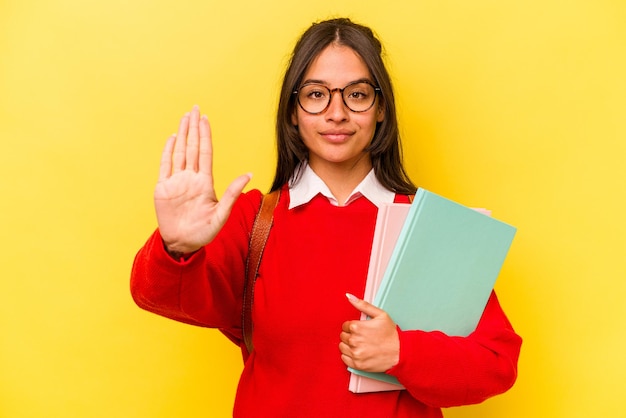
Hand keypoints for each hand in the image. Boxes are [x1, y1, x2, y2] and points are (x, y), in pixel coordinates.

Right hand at [154, 105, 250, 253]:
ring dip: (182, 134)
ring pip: (179, 152)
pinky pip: (165, 166)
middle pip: (192, 147)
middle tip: (195, 108)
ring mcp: (176, 182)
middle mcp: (191, 178)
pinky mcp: (163, 189)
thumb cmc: (204, 232)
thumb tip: (249, 174)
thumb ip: (232, 193)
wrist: (183, 244)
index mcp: (205, 182)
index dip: (205, 136)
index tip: (206, 119)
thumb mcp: (221, 214)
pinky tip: (172, 138)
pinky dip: (168, 152)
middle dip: (194, 128)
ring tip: (184, 117)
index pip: (205, 153)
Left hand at [339, 293, 399, 372]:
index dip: (353, 327)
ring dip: (349, 346)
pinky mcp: (357, 364)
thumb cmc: (391, 334)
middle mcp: (354, 340)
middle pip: (343, 336)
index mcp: (356, 327)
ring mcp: (355, 353)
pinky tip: (359, 353)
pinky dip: (349, 356)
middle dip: (351, 336)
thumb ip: (362, 304)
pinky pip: (344, 359)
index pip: (345, 326)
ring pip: (342, 347)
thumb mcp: (380, 314)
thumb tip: (349, 296)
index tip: (361, 330)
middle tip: (363, 337)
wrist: (401, 352)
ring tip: (361, 345)